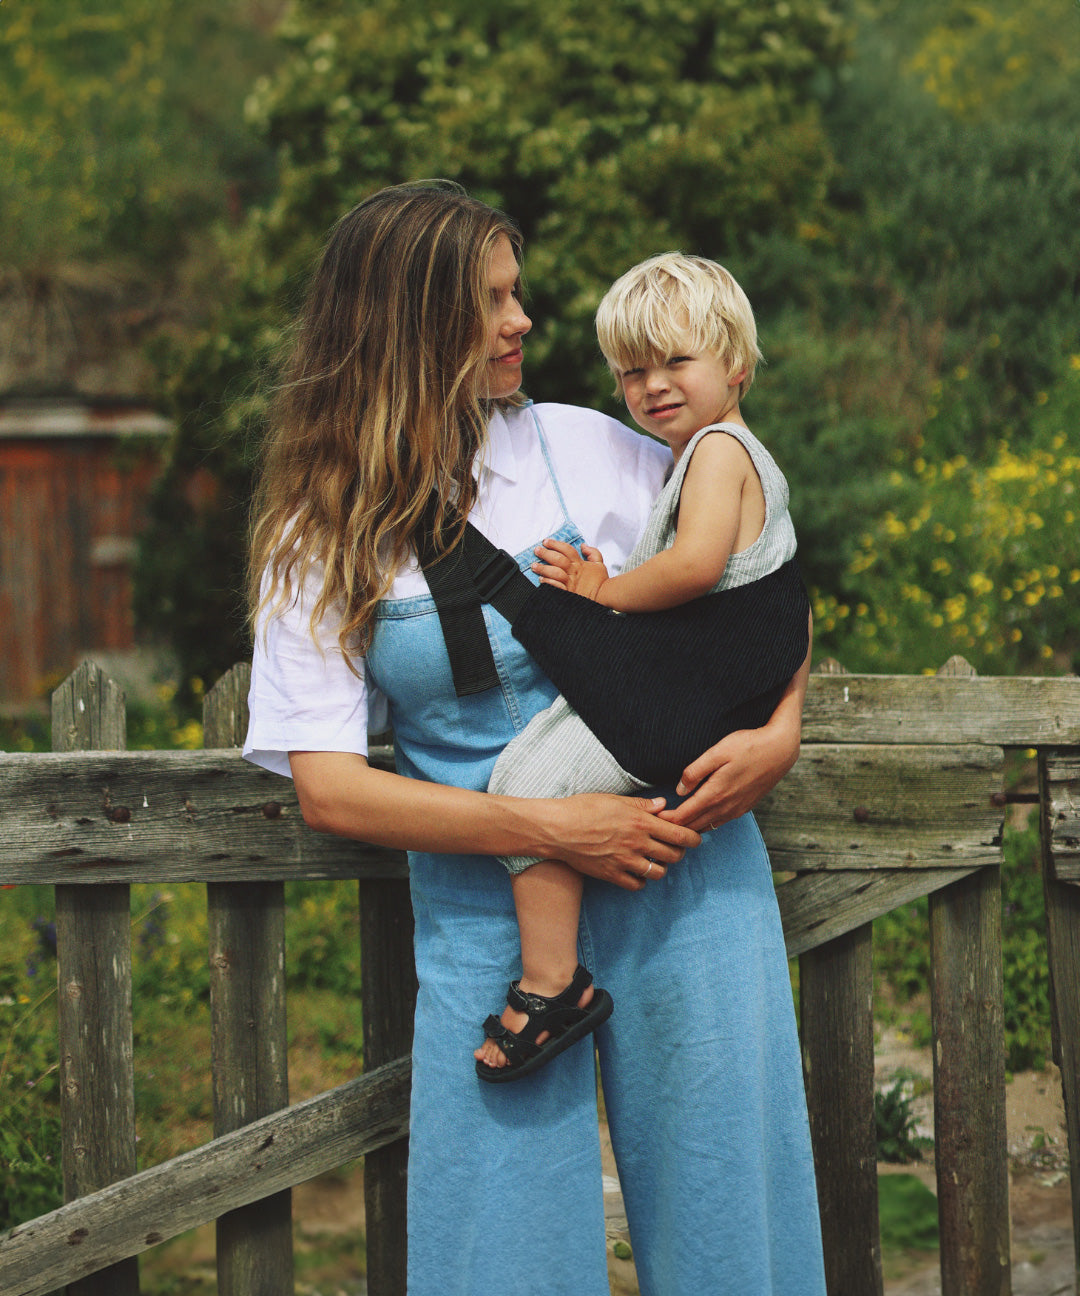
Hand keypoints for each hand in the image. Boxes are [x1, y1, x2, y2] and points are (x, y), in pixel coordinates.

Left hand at [532, 538, 609, 601]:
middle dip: (546, 554)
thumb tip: (583, 546)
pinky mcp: (568, 593)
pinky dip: (548, 583)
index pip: (566, 550)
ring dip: (543, 568)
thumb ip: (592, 553)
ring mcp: (570, 583)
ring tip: (534, 566)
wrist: (605, 596)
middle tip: (537, 550)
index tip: (546, 542)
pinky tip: (541, 580)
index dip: (555, 544)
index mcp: (580, 564)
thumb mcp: (600, 563)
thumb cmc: (601, 581)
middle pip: (558, 559)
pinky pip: (556, 587)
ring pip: (555, 572)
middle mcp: (574, 572)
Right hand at [546, 793, 699, 890]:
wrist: (557, 829)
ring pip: (658, 872)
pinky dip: (641, 880)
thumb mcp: (614, 800)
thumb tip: (662, 806)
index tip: (695, 839)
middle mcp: (637, 843)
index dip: (693, 838)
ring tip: (654, 859)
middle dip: (679, 852)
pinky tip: (636, 870)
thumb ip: (642, 805)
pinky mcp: (612, 875)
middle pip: (673, 855)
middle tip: (673, 848)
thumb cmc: (583, 808)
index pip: (679, 834)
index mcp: (640, 821)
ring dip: (661, 867)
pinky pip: (637, 885)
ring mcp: (625, 861)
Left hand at [660, 724, 799, 832]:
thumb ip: (695, 772)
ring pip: (706, 826)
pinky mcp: (744, 808)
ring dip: (689, 827)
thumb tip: (679, 790)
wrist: (780, 751)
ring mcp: (736, 810)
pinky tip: (698, 816)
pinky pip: (719, 822)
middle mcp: (725, 808)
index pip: (683, 817)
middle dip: (674, 828)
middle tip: (656, 824)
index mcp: (714, 795)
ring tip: (673, 823)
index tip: (651, 818)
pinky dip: (704, 823)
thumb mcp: (717, 752)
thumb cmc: (747, 746)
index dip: (665, 820)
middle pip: (693, 826)